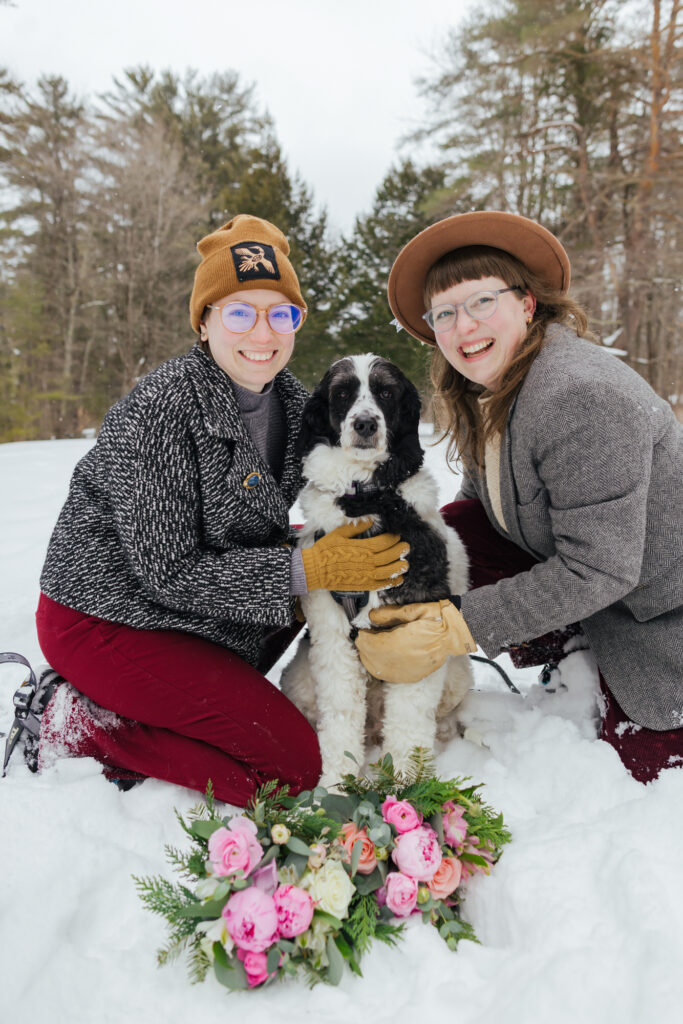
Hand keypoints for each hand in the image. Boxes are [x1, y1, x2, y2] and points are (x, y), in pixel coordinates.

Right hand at [301, 519, 408, 592]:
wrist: (315, 569)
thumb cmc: (326, 550)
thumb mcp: (339, 533)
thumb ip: (356, 528)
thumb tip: (370, 520)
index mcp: (362, 547)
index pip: (384, 542)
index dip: (393, 538)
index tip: (397, 535)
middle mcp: (367, 561)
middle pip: (390, 556)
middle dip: (400, 551)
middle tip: (406, 547)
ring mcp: (366, 575)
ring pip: (389, 571)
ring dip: (399, 567)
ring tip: (405, 564)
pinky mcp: (363, 585)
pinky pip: (381, 585)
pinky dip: (392, 582)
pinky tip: (398, 579)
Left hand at [354, 598, 475, 683]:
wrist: (455, 634)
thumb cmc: (435, 618)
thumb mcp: (412, 610)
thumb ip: (389, 614)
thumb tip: (371, 617)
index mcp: (400, 641)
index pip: (371, 643)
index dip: (363, 637)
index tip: (362, 631)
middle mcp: (401, 659)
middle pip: (371, 657)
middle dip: (364, 648)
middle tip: (363, 639)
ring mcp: (408, 671)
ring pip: (378, 670)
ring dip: (370, 660)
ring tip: (369, 650)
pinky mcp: (413, 676)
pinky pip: (390, 677)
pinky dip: (381, 669)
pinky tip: (380, 662)